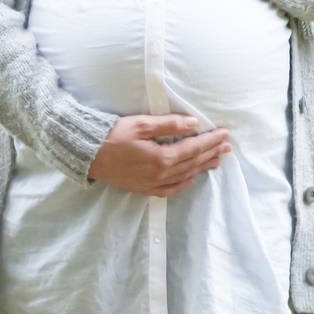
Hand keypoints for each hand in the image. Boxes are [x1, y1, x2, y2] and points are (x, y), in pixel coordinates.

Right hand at [88, 114, 232, 196]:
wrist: (86, 154)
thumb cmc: (112, 135)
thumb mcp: (141, 124)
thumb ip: (169, 124)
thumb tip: (193, 123)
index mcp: (162, 157)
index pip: (194, 148)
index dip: (211, 141)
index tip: (225, 134)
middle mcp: (160, 174)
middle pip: (193, 163)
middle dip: (212, 153)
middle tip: (227, 147)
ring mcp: (152, 183)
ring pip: (184, 176)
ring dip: (202, 167)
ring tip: (217, 160)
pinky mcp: (142, 188)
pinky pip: (169, 190)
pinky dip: (183, 184)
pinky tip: (191, 179)